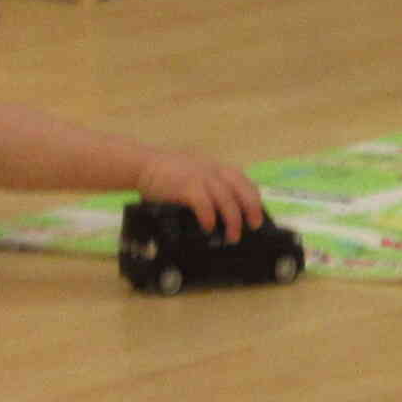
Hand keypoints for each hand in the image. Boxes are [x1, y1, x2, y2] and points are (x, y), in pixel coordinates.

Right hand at [138, 149, 264, 235]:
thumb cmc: (169, 174)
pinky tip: (209, 228)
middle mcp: (214, 171)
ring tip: (233, 236)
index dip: (253, 199)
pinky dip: (209, 217)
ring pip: (227, 199)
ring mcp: (201, 177)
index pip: (244, 181)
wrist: (144, 165)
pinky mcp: (187, 186)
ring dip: (233, 220)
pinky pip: (204, 203)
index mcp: (217, 168)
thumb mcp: (196, 174)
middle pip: (242, 189)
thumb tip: (222, 212)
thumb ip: (209, 187)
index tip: (257, 215)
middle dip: (251, 209)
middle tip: (254, 227)